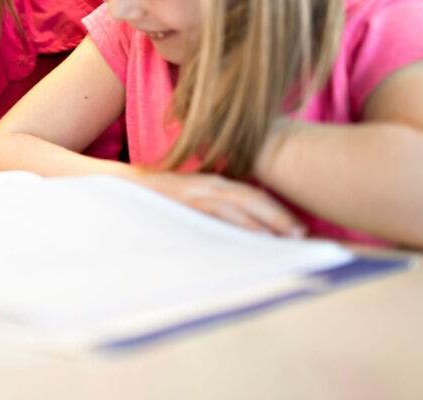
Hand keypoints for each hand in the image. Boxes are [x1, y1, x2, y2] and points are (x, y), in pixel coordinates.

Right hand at [136, 170, 305, 237]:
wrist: (121, 185)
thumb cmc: (157, 197)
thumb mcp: (190, 197)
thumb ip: (214, 207)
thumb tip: (239, 229)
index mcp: (212, 182)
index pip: (251, 194)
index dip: (276, 210)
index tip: (297, 228)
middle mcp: (208, 185)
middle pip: (252, 197)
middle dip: (278, 216)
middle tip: (301, 235)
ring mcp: (195, 194)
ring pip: (237, 206)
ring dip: (263, 222)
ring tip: (286, 239)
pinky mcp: (183, 204)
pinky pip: (215, 214)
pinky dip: (235, 225)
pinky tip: (250, 238)